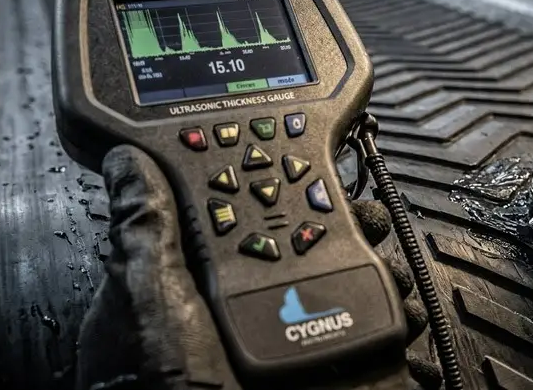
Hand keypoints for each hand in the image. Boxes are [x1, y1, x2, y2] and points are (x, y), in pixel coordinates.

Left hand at [75, 145, 440, 389]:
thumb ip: (145, 226)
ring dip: (385, 269)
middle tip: (365, 216)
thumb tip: (130, 164)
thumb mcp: (145, 292)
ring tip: (388, 263)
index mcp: (217, 281)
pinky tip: (402, 310)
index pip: (262, 219)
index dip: (292, 191)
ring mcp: (307, 339)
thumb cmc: (162, 384)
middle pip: (323, 247)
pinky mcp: (343, 369)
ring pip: (360, 287)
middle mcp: (265, 307)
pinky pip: (383, 340)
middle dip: (353, 225)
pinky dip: (403, 323)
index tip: (315, 169)